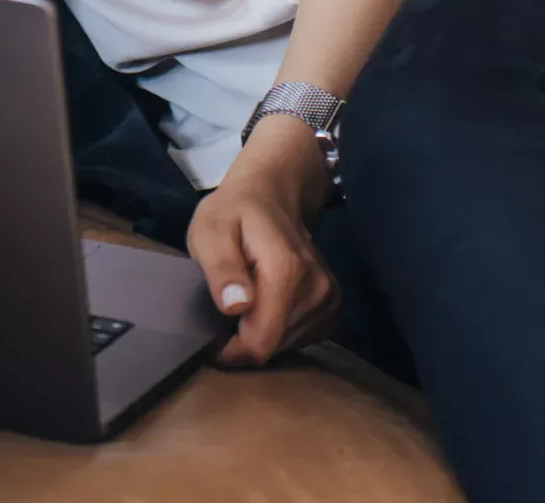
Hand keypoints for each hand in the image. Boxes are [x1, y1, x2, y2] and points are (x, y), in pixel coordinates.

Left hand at [185, 115, 340, 366]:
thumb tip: (236, 307)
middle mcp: (316, 289)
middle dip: (244, 339)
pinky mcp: (334, 304)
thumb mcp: (210, 232)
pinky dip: (282, 331)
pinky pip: (304, 338)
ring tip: (246, 302)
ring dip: (262, 334)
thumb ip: (222, 269)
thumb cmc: (234, 211)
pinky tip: (268, 306)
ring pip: (288, 346)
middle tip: (226, 308)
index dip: (230, 352)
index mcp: (285, 273)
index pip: (260, 343)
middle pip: (273, 347)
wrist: (272, 192)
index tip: (211, 338)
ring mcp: (330, 297)